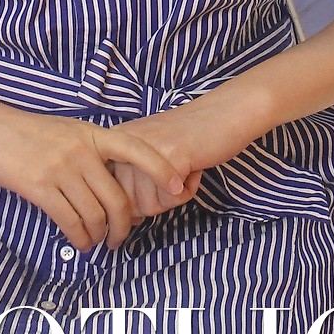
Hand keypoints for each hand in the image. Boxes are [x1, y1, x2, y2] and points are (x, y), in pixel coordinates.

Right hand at [0, 92, 193, 252]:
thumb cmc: (17, 131)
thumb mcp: (60, 132)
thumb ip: (83, 151)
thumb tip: (102, 180)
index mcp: (89, 133)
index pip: (136, 149)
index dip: (161, 169)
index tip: (177, 187)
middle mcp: (80, 149)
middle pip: (118, 197)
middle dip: (125, 225)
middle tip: (120, 240)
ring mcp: (61, 167)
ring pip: (95, 214)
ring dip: (100, 236)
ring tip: (95, 245)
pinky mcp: (40, 185)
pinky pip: (71, 220)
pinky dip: (80, 237)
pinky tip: (79, 242)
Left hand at [102, 82, 272, 203]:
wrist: (223, 112)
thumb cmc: (186, 139)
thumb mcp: (145, 157)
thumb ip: (129, 184)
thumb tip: (125, 222)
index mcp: (110, 144)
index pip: (112, 198)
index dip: (140, 197)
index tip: (156, 173)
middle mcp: (121, 146)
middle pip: (132, 206)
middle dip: (158, 198)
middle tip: (174, 169)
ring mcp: (144, 151)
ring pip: (152, 206)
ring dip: (174, 194)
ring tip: (184, 164)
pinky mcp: (169, 157)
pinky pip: (174, 199)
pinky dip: (189, 190)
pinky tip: (193, 166)